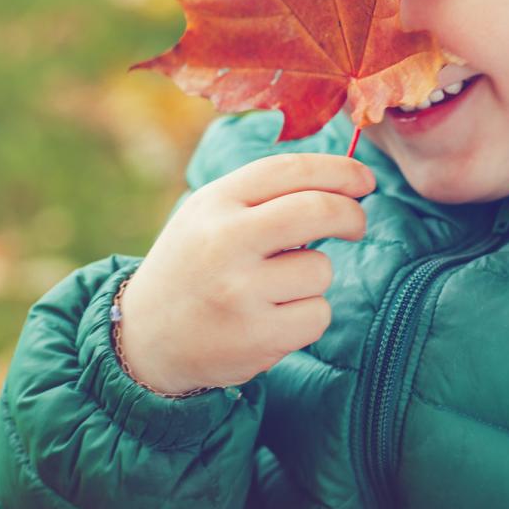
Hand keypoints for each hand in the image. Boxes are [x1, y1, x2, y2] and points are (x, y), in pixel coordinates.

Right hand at [116, 152, 374, 393]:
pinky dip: (308, 316)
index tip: (364, 181)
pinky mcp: (256, 337)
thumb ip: (264, 196)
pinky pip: (318, 314)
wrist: (145, 338)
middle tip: (356, 224)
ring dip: (314, 277)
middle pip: (318, 210)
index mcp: (215, 202)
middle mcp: (225, 242)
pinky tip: (274, 319)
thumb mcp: (209, 215)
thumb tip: (343, 184)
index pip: (290, 170)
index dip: (340, 170)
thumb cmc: (195, 266)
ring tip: (275, 289)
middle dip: (350, 214)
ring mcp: (240, 291)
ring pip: (320, 269)